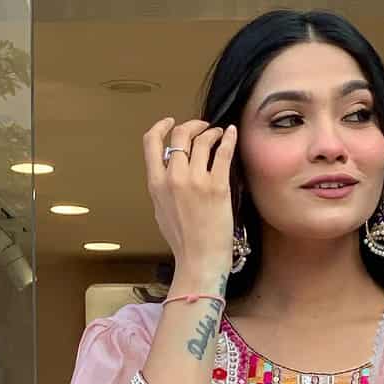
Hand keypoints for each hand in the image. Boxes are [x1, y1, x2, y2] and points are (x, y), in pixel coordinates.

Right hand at [143, 116, 236, 284]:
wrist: (199, 261)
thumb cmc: (183, 242)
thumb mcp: (161, 212)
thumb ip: (162, 188)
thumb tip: (167, 171)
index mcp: (156, 184)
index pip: (151, 142)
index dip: (161, 126)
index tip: (170, 122)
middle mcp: (174, 177)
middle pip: (180, 134)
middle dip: (192, 125)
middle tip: (202, 127)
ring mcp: (196, 181)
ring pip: (202, 140)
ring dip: (212, 132)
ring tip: (218, 134)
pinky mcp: (218, 186)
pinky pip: (223, 152)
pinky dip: (229, 138)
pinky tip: (231, 134)